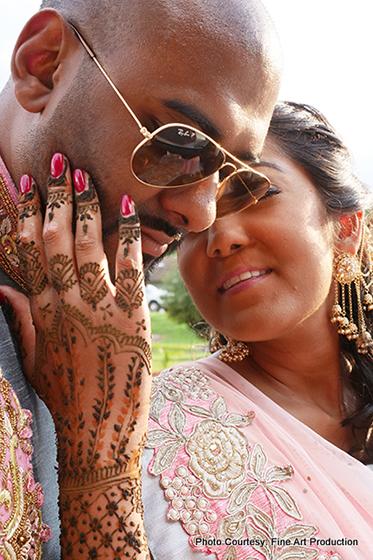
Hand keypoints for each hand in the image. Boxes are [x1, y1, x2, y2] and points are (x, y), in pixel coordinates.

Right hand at [16, 153, 150, 557]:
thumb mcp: (35, 360)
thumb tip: (2, 285)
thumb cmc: (68, 398)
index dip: (26, 214)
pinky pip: (130, 269)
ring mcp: (98, 310)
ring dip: (88, 207)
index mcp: (41, 312)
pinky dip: (129, 236)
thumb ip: (21, 319)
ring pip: (88, 248)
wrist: (98, 435)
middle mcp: (65, 305)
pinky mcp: (132, 318)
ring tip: (88, 176)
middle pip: (56, 241)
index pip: (28, 252)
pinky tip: (131, 209)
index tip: (27, 184)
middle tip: (61, 164)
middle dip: (57, 199)